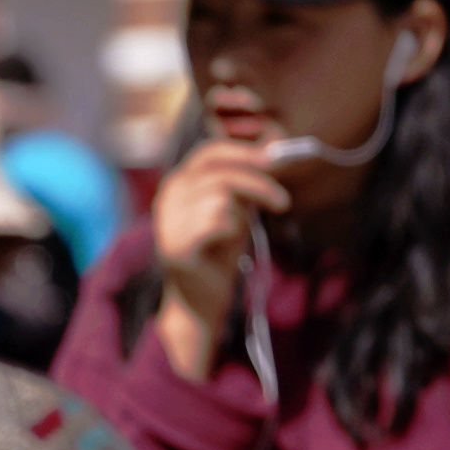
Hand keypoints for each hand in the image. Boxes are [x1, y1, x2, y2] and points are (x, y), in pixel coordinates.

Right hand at [146, 138, 285, 379]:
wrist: (201, 299)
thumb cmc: (220, 250)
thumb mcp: (235, 208)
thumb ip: (246, 181)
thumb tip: (274, 151)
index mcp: (178, 183)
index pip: (209, 152)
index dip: (244, 150)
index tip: (275, 157)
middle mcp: (166, 197)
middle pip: (221, 172)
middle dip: (259, 184)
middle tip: (283, 202)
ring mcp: (167, 221)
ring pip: (222, 196)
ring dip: (242, 215)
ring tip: (237, 233)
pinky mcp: (176, 245)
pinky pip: (218, 221)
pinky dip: (232, 231)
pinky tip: (224, 245)